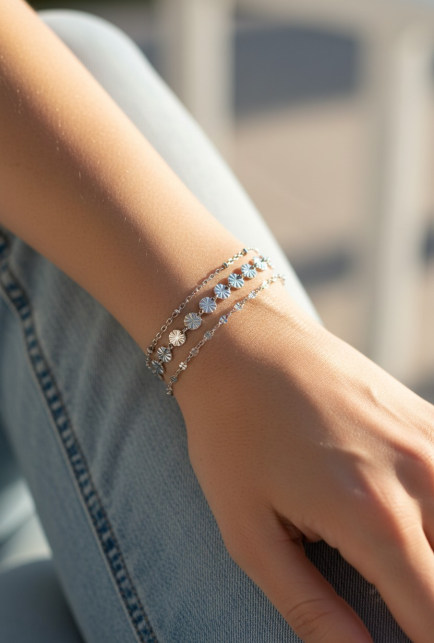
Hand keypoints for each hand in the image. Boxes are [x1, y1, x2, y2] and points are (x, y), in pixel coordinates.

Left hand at [176, 281, 433, 642]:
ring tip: (400, 564)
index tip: (398, 637)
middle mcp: (422, 477)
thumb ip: (309, 607)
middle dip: (428, 603)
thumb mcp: (249, 531)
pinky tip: (413, 517)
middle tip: (392, 598)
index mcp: (374, 519)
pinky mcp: (429, 417)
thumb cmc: (234, 435)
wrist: (243, 344)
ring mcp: (433, 440)